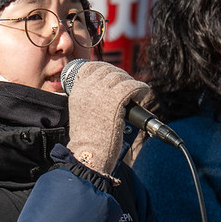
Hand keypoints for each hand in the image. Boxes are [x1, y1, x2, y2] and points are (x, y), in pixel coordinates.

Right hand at [66, 61, 151, 176]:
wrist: (88, 154)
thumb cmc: (87, 141)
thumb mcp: (82, 113)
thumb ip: (90, 100)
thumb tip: (107, 92)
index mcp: (77, 91)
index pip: (91, 67)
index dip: (106, 70)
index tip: (115, 77)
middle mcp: (88, 88)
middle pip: (108, 71)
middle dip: (120, 76)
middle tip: (128, 85)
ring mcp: (101, 92)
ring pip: (121, 77)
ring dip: (130, 82)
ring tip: (137, 91)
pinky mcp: (116, 99)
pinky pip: (132, 86)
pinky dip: (140, 88)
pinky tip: (143, 92)